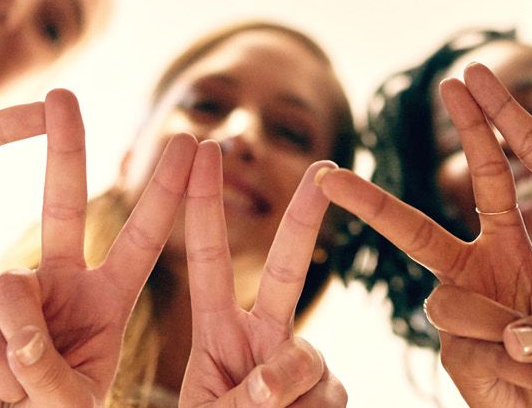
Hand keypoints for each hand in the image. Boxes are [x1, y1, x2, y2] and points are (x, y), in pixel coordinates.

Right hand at [0, 90, 195, 406]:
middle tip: (62, 92)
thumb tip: (10, 301)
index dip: (167, 192)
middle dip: (64, 148)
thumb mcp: (69, 399)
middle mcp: (63, 282)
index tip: (191, 142)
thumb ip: (46, 365)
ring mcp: (15, 293)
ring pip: (9, 298)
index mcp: (111, 298)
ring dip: (14, 357)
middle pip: (62, 206)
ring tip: (23, 391)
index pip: (143, 238)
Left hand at [180, 147, 346, 407]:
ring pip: (305, 360)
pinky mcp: (333, 396)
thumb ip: (238, 397)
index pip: (210, 260)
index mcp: (217, 334)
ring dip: (281, 398)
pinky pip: (326, 398)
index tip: (199, 149)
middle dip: (303, 217)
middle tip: (322, 169)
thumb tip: (276, 379)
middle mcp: (265, 339)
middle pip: (287, 268)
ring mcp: (304, 367)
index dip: (202, 206)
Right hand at [319, 79, 531, 406]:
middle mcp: (472, 274)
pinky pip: (484, 352)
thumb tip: (511, 333)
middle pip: (415, 232)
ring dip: (517, 334)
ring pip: (454, 306)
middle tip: (331, 176)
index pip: (491, 179)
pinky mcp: (453, 358)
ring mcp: (456, 318)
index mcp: (507, 247)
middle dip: (372, 203)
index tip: (454, 82)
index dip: (476, 131)